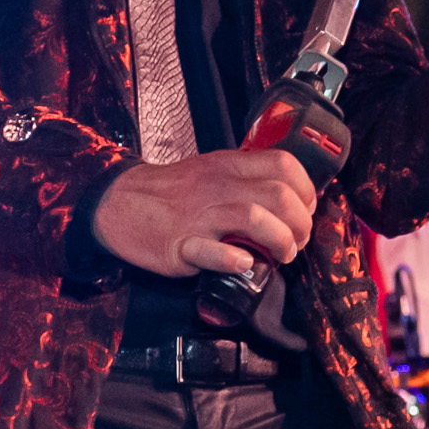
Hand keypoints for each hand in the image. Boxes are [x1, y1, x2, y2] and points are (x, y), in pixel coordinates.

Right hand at [92, 146, 315, 279]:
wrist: (122, 203)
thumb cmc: (173, 193)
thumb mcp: (212, 170)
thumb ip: (247, 178)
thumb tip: (290, 197)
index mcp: (229, 166)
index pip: (284, 165)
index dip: (307, 190)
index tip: (307, 210)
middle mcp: (218, 186)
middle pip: (279, 195)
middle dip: (301, 223)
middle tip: (298, 241)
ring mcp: (200, 216)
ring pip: (255, 217)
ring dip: (280, 240)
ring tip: (284, 255)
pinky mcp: (181, 245)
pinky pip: (211, 251)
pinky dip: (234, 260)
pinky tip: (245, 263)